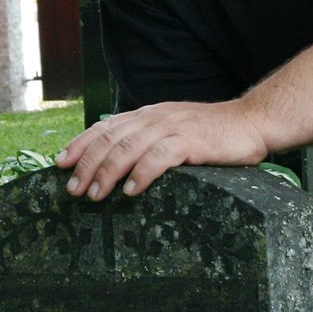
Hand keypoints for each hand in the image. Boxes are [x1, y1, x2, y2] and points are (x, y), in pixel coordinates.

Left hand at [56, 99, 270, 200]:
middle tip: (73, 190)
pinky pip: (159, 157)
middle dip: (87, 165)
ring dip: (107, 173)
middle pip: (109, 139)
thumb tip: (118, 163)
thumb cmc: (212, 133)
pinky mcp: (191, 141)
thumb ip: (148, 140)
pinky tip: (131, 191)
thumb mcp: (173, 131)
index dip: (80, 145)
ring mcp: (172, 128)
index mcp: (147, 116)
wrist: (252, 121)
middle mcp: (154, 118)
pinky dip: (141, 174)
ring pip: (128, 148)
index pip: (104, 128)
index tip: (60, 165)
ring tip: (94, 195)